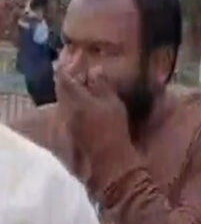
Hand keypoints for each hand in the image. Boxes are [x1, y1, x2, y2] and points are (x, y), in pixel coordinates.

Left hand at [55, 65, 131, 180]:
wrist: (110, 167)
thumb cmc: (115, 133)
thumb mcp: (113, 105)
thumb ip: (102, 85)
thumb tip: (94, 70)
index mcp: (74, 100)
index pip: (63, 76)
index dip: (69, 63)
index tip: (79, 56)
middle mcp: (62, 111)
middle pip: (62, 89)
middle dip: (73, 77)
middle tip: (87, 70)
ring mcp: (62, 125)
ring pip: (65, 102)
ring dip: (75, 93)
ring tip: (90, 87)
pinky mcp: (66, 136)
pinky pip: (68, 115)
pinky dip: (76, 106)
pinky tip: (89, 107)